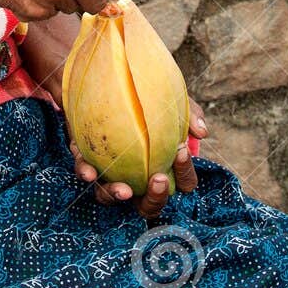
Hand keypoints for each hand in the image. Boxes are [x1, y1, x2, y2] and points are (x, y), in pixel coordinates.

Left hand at [71, 98, 207, 220]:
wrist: (110, 82)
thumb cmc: (149, 98)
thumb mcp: (172, 102)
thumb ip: (188, 114)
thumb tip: (201, 132)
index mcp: (163, 166)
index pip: (182, 183)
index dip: (184, 173)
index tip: (181, 151)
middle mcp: (137, 177)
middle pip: (149, 205)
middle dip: (155, 198)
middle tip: (158, 178)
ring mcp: (112, 172)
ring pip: (112, 197)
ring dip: (117, 195)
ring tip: (124, 189)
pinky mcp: (88, 159)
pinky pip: (85, 172)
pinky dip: (86, 172)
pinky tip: (90, 171)